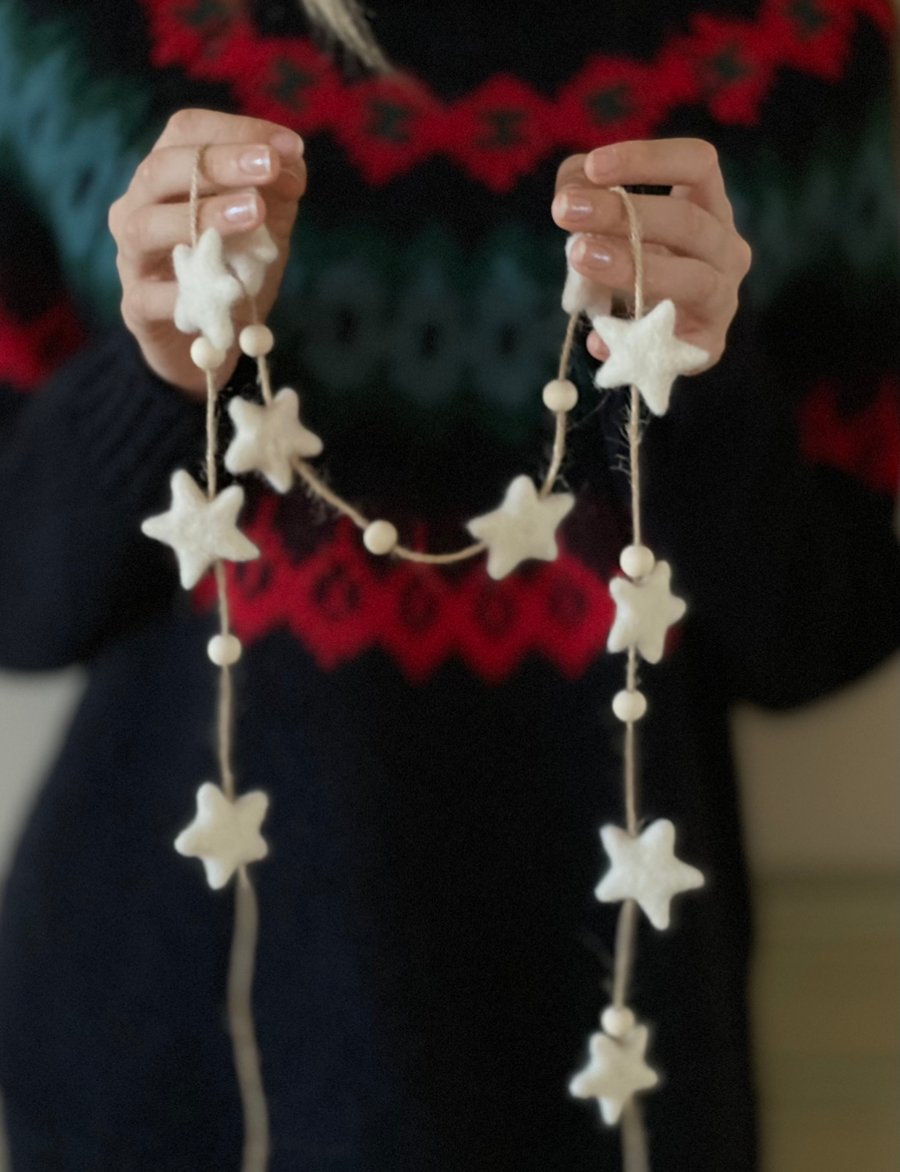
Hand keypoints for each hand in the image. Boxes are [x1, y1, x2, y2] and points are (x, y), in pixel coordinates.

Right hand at [108, 109, 306, 398]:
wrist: (212, 338)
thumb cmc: (233, 270)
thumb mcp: (266, 226)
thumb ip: (277, 192)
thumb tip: (292, 162)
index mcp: (167, 176)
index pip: (187, 132)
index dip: (236, 131)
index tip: (288, 147)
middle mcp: (138, 207)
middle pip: (163, 169)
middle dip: (220, 162)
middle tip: (270, 166)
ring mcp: (131, 257)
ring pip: (146, 225)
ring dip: (203, 214)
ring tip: (254, 212)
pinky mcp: (136, 307)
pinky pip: (152, 295)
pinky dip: (187, 290)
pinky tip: (224, 288)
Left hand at [551, 138, 750, 371]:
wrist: (658, 338)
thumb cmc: (636, 266)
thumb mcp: (609, 223)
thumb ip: (587, 195)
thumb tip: (571, 191)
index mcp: (710, 207)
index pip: (698, 165)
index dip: (650, 159)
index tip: (594, 166)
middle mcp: (727, 249)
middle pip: (687, 221)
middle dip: (622, 213)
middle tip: (564, 210)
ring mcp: (724, 298)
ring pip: (691, 277)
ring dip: (631, 264)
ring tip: (580, 255)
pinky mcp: (708, 345)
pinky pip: (672, 339)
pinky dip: (630, 337)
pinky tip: (595, 338)